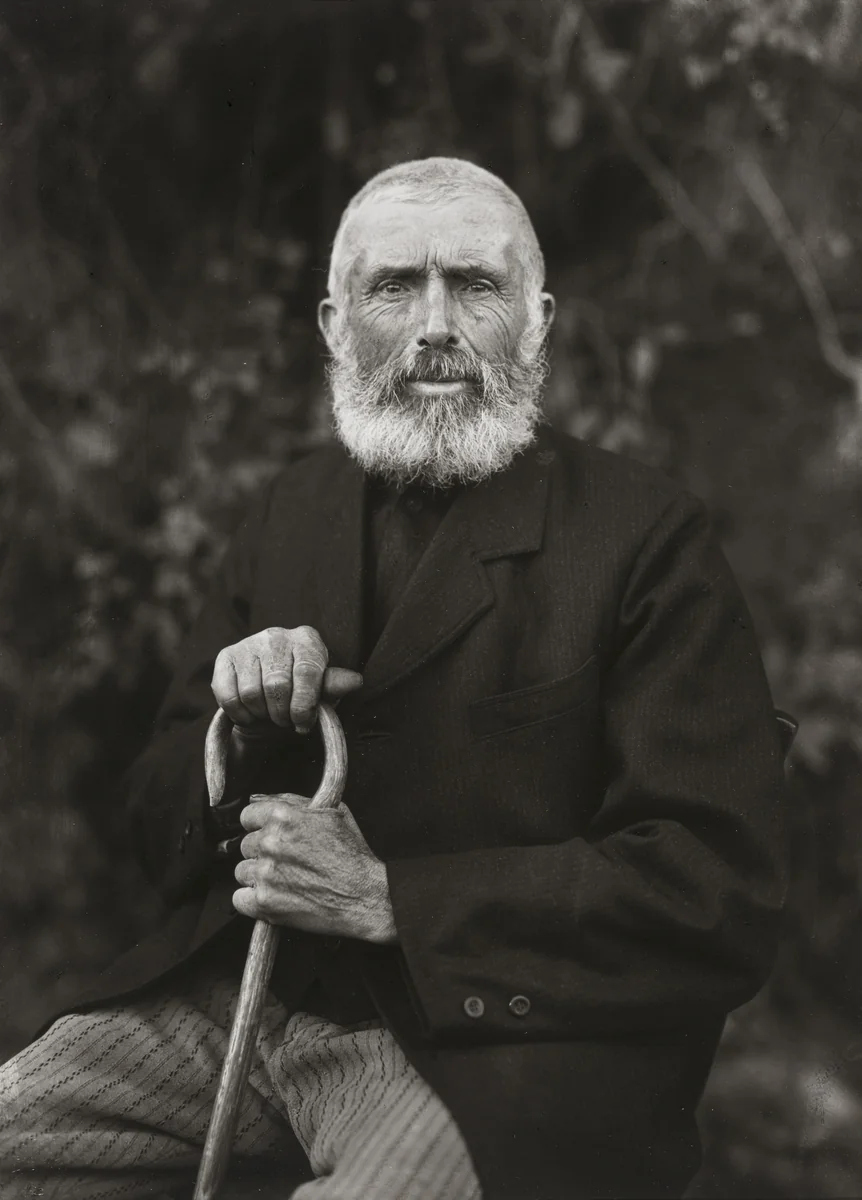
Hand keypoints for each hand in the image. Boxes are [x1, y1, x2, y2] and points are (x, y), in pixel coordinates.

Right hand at [212, 625, 361, 735]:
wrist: (266, 699)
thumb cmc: (300, 694)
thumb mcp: (321, 693)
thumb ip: (333, 687)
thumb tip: (354, 681)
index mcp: (306, 639)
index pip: (307, 673)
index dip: (304, 705)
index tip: (303, 724)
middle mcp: (276, 635)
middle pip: (277, 686)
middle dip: (282, 714)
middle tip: (284, 721)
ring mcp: (248, 644)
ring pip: (251, 693)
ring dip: (261, 714)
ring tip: (268, 714)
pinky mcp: (225, 657)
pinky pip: (229, 696)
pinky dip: (240, 714)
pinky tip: (250, 713)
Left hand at [233, 794, 396, 944]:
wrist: (365, 895)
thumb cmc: (352, 855)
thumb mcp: (332, 813)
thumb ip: (292, 801)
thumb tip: (259, 799)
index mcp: (284, 817)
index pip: (247, 816)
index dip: (260, 827)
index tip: (269, 837)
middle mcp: (271, 842)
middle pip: (245, 846)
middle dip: (262, 854)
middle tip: (287, 863)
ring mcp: (266, 873)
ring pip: (242, 872)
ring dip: (258, 878)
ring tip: (285, 881)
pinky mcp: (264, 901)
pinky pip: (239, 899)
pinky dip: (253, 901)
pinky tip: (275, 897)